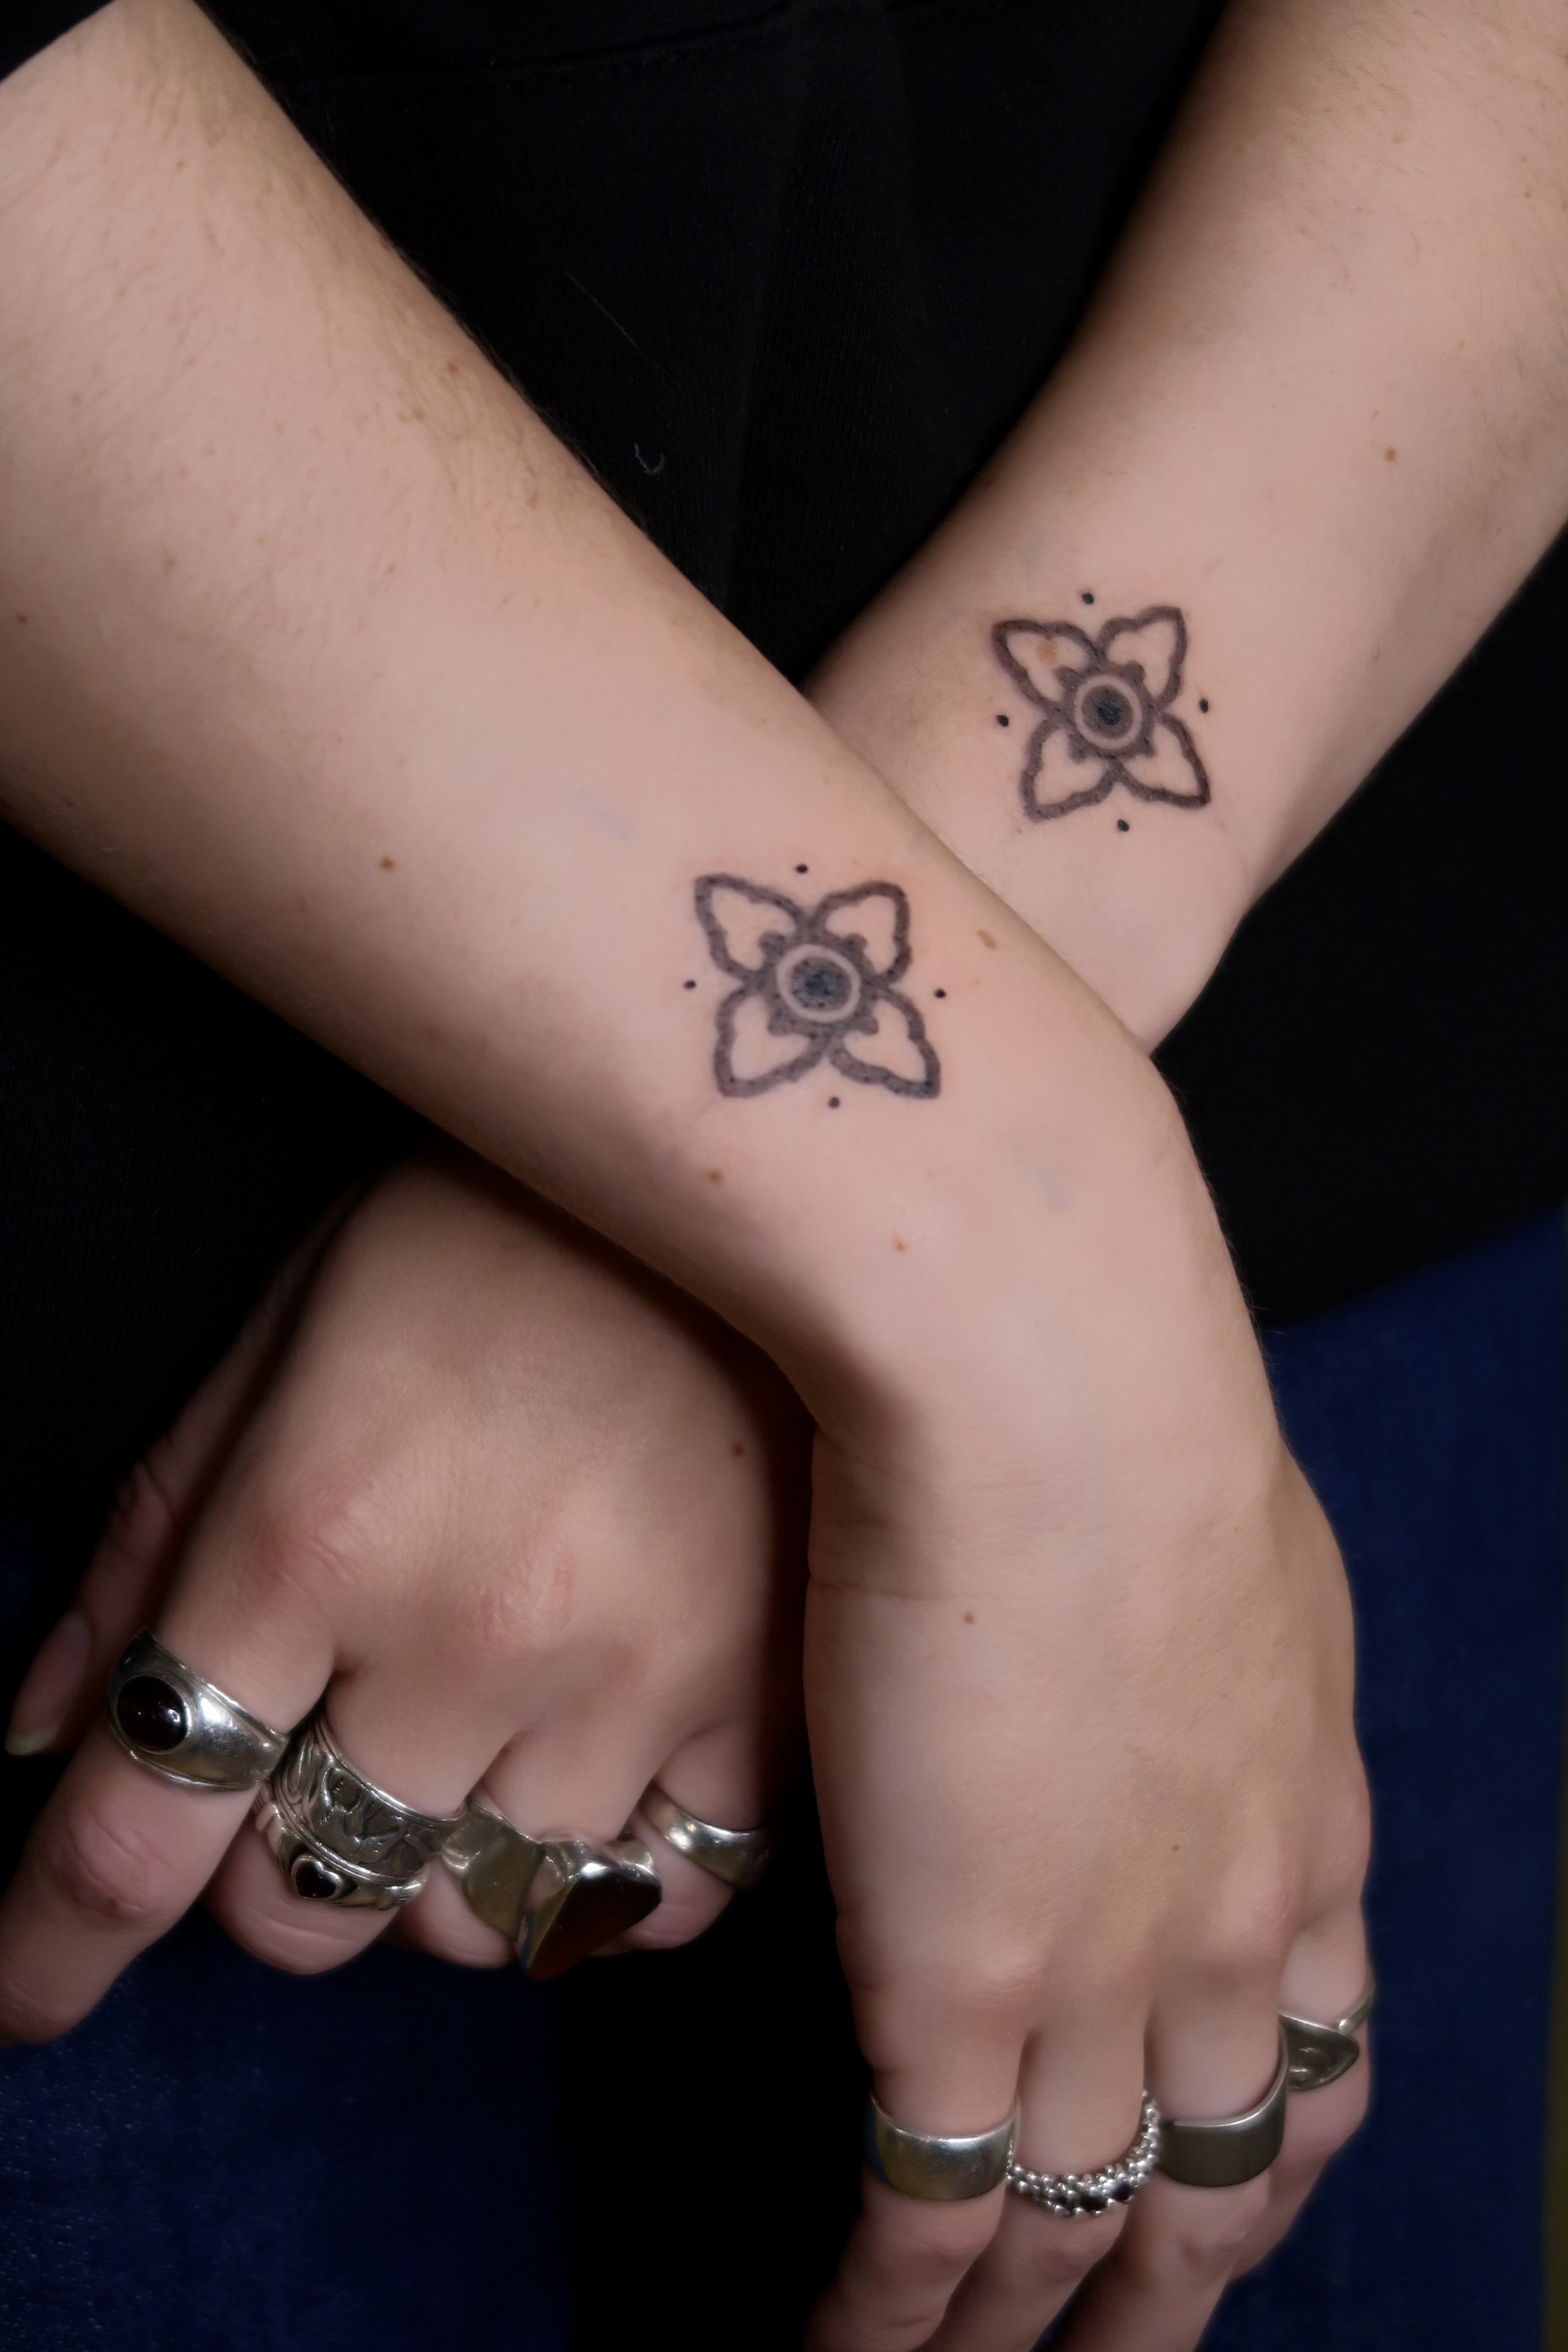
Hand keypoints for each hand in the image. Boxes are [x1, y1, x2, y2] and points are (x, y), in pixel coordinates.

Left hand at [0, 1145, 806, 2025]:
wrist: (759, 1154)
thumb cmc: (490, 1235)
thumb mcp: (280, 1339)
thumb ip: (148, 1544)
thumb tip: (36, 1737)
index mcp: (312, 1531)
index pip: (136, 1829)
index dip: (47, 1949)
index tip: (20, 2004)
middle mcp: (469, 1633)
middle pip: (303, 1908)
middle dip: (271, 1867)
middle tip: (318, 1760)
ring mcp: (633, 1681)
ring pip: (473, 1927)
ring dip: (433, 1871)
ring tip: (471, 1741)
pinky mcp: (766, 1699)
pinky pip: (659, 1907)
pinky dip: (601, 1887)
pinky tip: (591, 1778)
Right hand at [781, 1053, 1368, 2351]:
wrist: (1051, 1367)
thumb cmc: (1111, 1385)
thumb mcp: (1204, 1518)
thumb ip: (1187, 1623)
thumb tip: (1126, 1648)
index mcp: (1296, 1806)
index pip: (1319, 2043)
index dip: (1275, 2140)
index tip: (1234, 2180)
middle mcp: (1228, 1920)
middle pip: (1228, 2172)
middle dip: (1179, 2283)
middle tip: (1134, 2346)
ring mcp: (1103, 1972)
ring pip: (1086, 2225)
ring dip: (1039, 2331)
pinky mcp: (958, 1985)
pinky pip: (931, 2217)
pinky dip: (896, 2319)